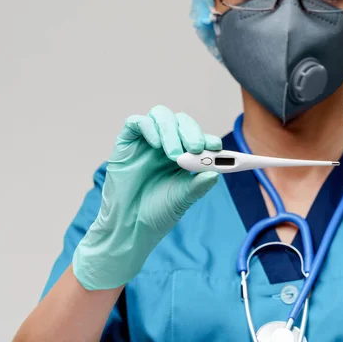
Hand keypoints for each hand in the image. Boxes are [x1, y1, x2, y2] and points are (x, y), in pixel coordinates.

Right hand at [73, 106, 221, 289]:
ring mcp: (146, 141)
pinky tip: (156, 146)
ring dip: (171, 131)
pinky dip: (149, 128)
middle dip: (191, 132)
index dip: (208, 138)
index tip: (216, 147)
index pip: (198, 137)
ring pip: (161, 116)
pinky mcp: (126, 142)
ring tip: (174, 155)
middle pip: (181, 121)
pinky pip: (136, 122)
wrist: (129, 226)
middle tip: (195, 148)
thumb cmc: (157, 212)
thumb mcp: (183, 199)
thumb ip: (199, 185)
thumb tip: (216, 173)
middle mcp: (166, 144)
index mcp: (184, 155)